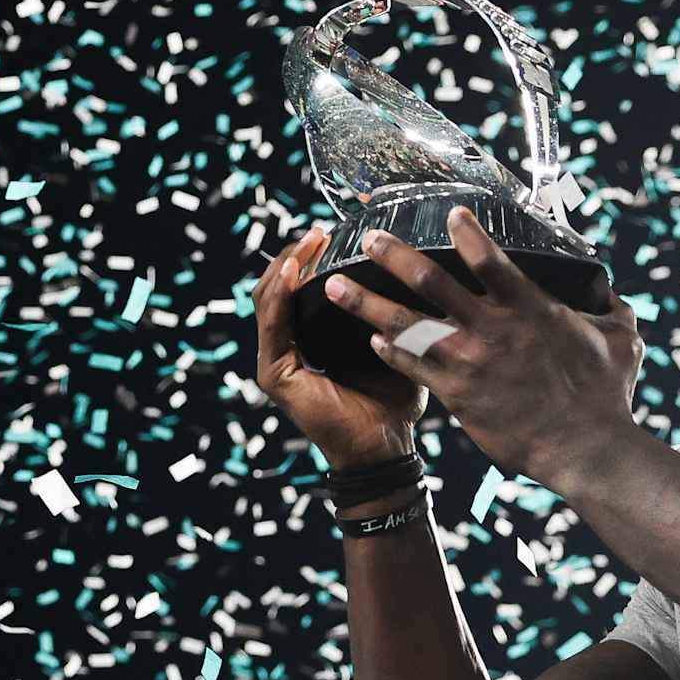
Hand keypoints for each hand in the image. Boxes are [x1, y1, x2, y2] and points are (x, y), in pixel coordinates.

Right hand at [253, 225, 428, 467]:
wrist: (386, 447)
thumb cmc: (393, 399)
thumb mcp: (392, 344)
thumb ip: (388, 313)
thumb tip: (411, 270)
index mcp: (308, 340)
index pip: (294, 288)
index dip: (306, 257)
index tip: (329, 233)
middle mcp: (286, 348)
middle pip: (276, 287)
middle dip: (295, 255)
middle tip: (319, 231)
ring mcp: (276, 362)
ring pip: (268, 299)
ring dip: (286, 266)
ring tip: (308, 242)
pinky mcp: (275, 375)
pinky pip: (273, 325)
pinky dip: (280, 294)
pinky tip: (293, 270)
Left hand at [321, 206, 644, 482]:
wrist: (586, 450)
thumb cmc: (606, 395)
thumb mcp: (620, 339)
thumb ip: (610, 309)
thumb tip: (610, 293)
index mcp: (530, 309)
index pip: (491, 259)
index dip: (468, 232)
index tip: (449, 212)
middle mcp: (492, 330)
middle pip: (431, 283)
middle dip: (394, 258)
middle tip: (368, 240)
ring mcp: (470, 363)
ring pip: (407, 326)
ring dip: (367, 304)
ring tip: (335, 288)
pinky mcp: (458, 396)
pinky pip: (414, 368)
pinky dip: (391, 352)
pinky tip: (371, 340)